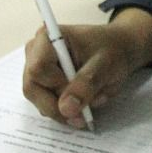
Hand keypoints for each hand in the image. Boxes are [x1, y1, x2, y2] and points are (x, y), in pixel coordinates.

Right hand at [21, 9, 151, 127]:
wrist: (118, 50)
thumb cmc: (112, 50)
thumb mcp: (105, 65)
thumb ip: (86, 84)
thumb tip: (66, 109)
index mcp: (47, 37)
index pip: (38, 69)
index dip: (57, 86)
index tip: (81, 94)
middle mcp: (35, 53)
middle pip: (33, 88)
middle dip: (60, 106)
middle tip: (85, 114)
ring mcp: (37, 70)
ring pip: (39, 101)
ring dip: (67, 109)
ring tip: (92, 99)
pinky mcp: (43, 85)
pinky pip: (46, 106)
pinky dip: (67, 110)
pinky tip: (85, 101)